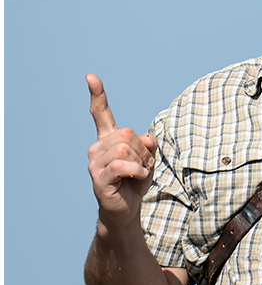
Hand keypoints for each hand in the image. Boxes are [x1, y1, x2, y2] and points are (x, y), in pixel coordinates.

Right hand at [86, 74, 157, 227]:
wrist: (127, 208)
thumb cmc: (135, 181)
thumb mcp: (147, 159)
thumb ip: (148, 144)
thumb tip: (145, 138)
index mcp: (108, 139)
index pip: (101, 113)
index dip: (97, 95)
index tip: (90, 76)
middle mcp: (97, 148)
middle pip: (127, 133)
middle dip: (143, 150)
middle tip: (142, 165)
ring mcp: (95, 163)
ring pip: (125, 148)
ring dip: (141, 162)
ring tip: (138, 173)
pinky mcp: (98, 178)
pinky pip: (122, 165)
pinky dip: (137, 171)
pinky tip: (136, 178)